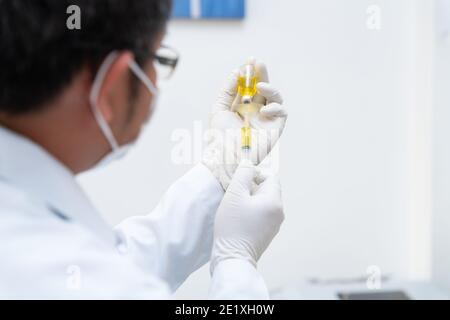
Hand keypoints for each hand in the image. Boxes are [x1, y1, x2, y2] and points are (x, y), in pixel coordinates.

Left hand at [202, 59, 287, 188]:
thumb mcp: (219, 108)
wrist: (227, 157)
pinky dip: (275, 107)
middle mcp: (255, 110)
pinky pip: (281, 112)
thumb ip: (227, 90)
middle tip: (258, 63)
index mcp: (241, 106)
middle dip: (262, 74)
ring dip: (269, 87)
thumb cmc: (220, 137)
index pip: (248, 85)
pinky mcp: (275, 127)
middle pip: (262, 87)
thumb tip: (236, 72)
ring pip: (275, 96)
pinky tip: (263, 110)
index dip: (250, 73)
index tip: (249, 60)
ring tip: (260, 86)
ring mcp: (266, 118)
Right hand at [210, 160, 284, 273]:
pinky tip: (237, 217)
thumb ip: (243, 174)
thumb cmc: (232, 226)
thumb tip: (248, 163)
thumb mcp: (234, 194)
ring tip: (235, 206)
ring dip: (249, 199)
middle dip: (251, 186)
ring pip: (263, 201)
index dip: (254, 173)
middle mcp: (279, 213)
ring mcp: (274, 224)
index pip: (270, 176)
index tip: (239, 180)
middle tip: (235, 193)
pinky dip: (250, 211)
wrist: (232, 259)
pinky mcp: (267, 233)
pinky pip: (261, 213)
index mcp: (274, 202)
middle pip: (267, 188)